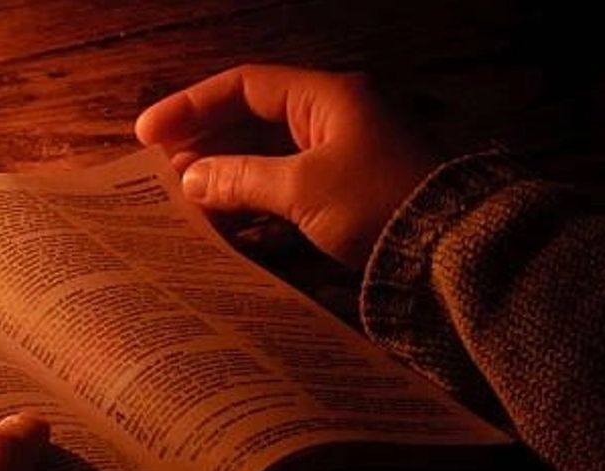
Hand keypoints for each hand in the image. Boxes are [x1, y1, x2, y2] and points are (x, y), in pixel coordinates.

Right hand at [136, 64, 441, 267]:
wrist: (454, 249)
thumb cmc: (379, 203)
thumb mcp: (302, 188)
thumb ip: (240, 179)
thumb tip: (190, 178)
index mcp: (327, 98)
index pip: (244, 86)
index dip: (191, 106)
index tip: (149, 132)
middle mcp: (333, 120)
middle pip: (252, 123)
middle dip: (204, 147)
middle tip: (161, 173)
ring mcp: (341, 159)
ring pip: (266, 160)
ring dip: (225, 180)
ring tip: (184, 204)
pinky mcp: (346, 197)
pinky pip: (286, 191)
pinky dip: (253, 206)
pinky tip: (224, 227)